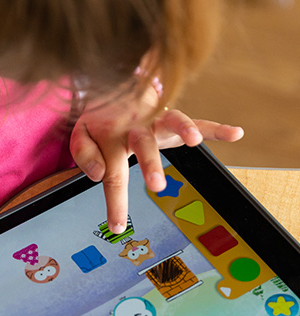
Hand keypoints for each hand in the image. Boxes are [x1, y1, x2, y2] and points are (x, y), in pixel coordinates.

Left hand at [70, 101, 243, 233]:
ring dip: (184, 130)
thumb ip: (83, 154)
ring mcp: (156, 121)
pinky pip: (196, 120)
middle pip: (144, 146)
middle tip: (157, 184)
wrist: (112, 89)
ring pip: (172, 121)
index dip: (116, 202)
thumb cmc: (99, 121)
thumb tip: (98, 174)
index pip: (113, 174)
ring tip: (194, 141)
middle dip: (151, 164)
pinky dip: (215, 128)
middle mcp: (136, 127)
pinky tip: (235, 133)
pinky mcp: (172, 119)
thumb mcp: (80, 135)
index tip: (117, 226)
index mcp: (110, 136)